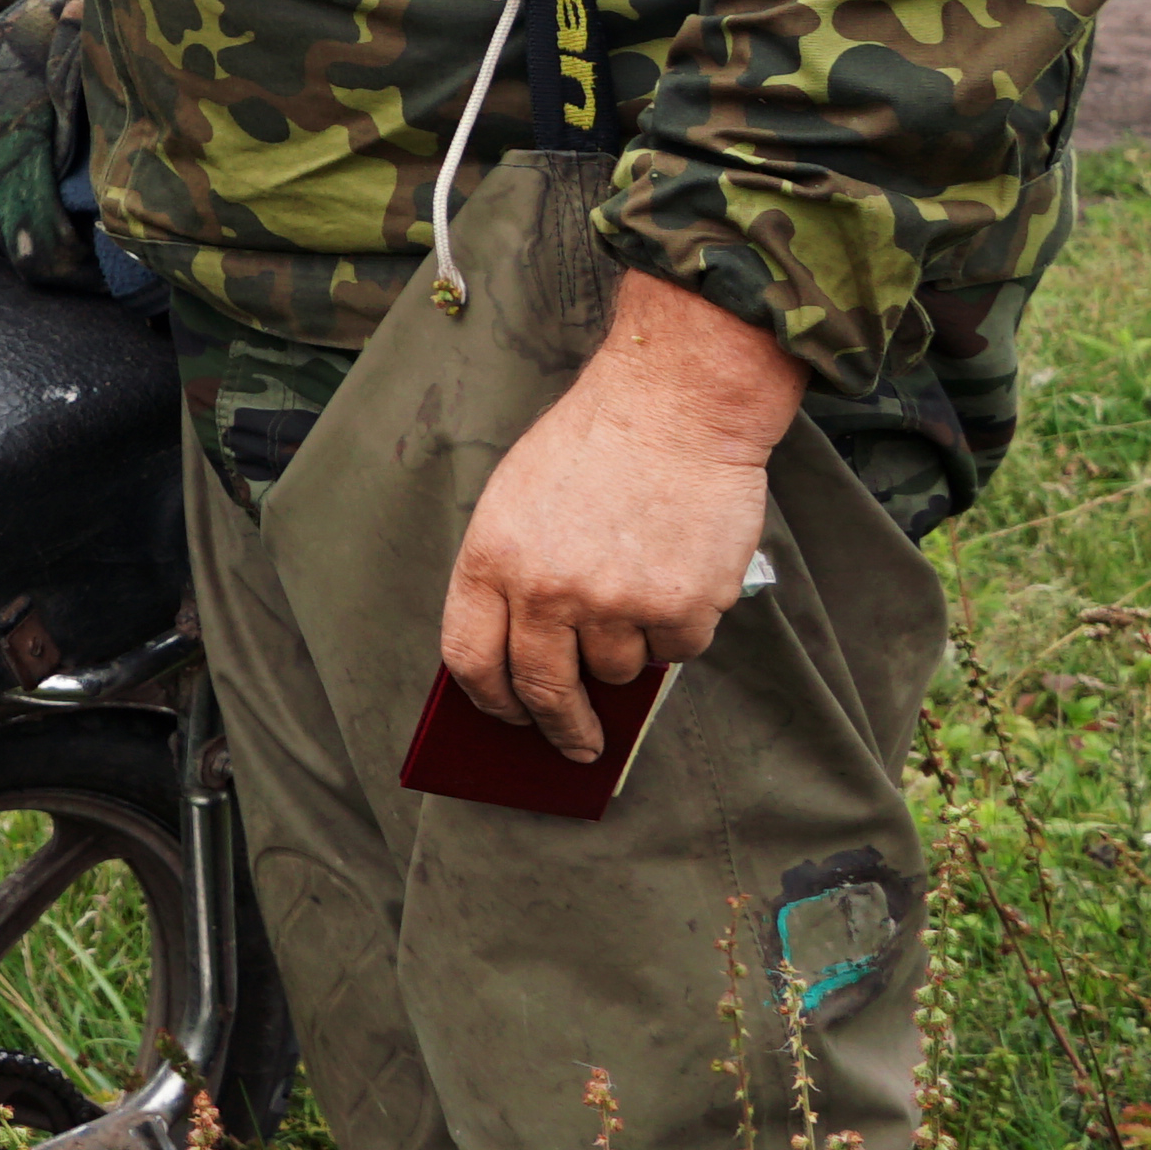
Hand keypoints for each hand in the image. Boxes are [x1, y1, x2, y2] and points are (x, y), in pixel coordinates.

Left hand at [435, 269, 804, 761]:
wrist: (675, 403)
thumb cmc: (593, 446)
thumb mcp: (518, 500)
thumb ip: (513, 576)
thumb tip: (528, 663)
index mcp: (492, 560)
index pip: (470, 659)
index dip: (488, 700)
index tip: (508, 718)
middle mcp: (547, 590)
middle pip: (545, 690)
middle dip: (562, 729)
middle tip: (578, 746)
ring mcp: (615, 603)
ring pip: (619, 671)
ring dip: (629, 651)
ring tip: (639, 590)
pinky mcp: (680, 608)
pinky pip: (677, 651)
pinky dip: (679, 628)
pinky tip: (679, 575)